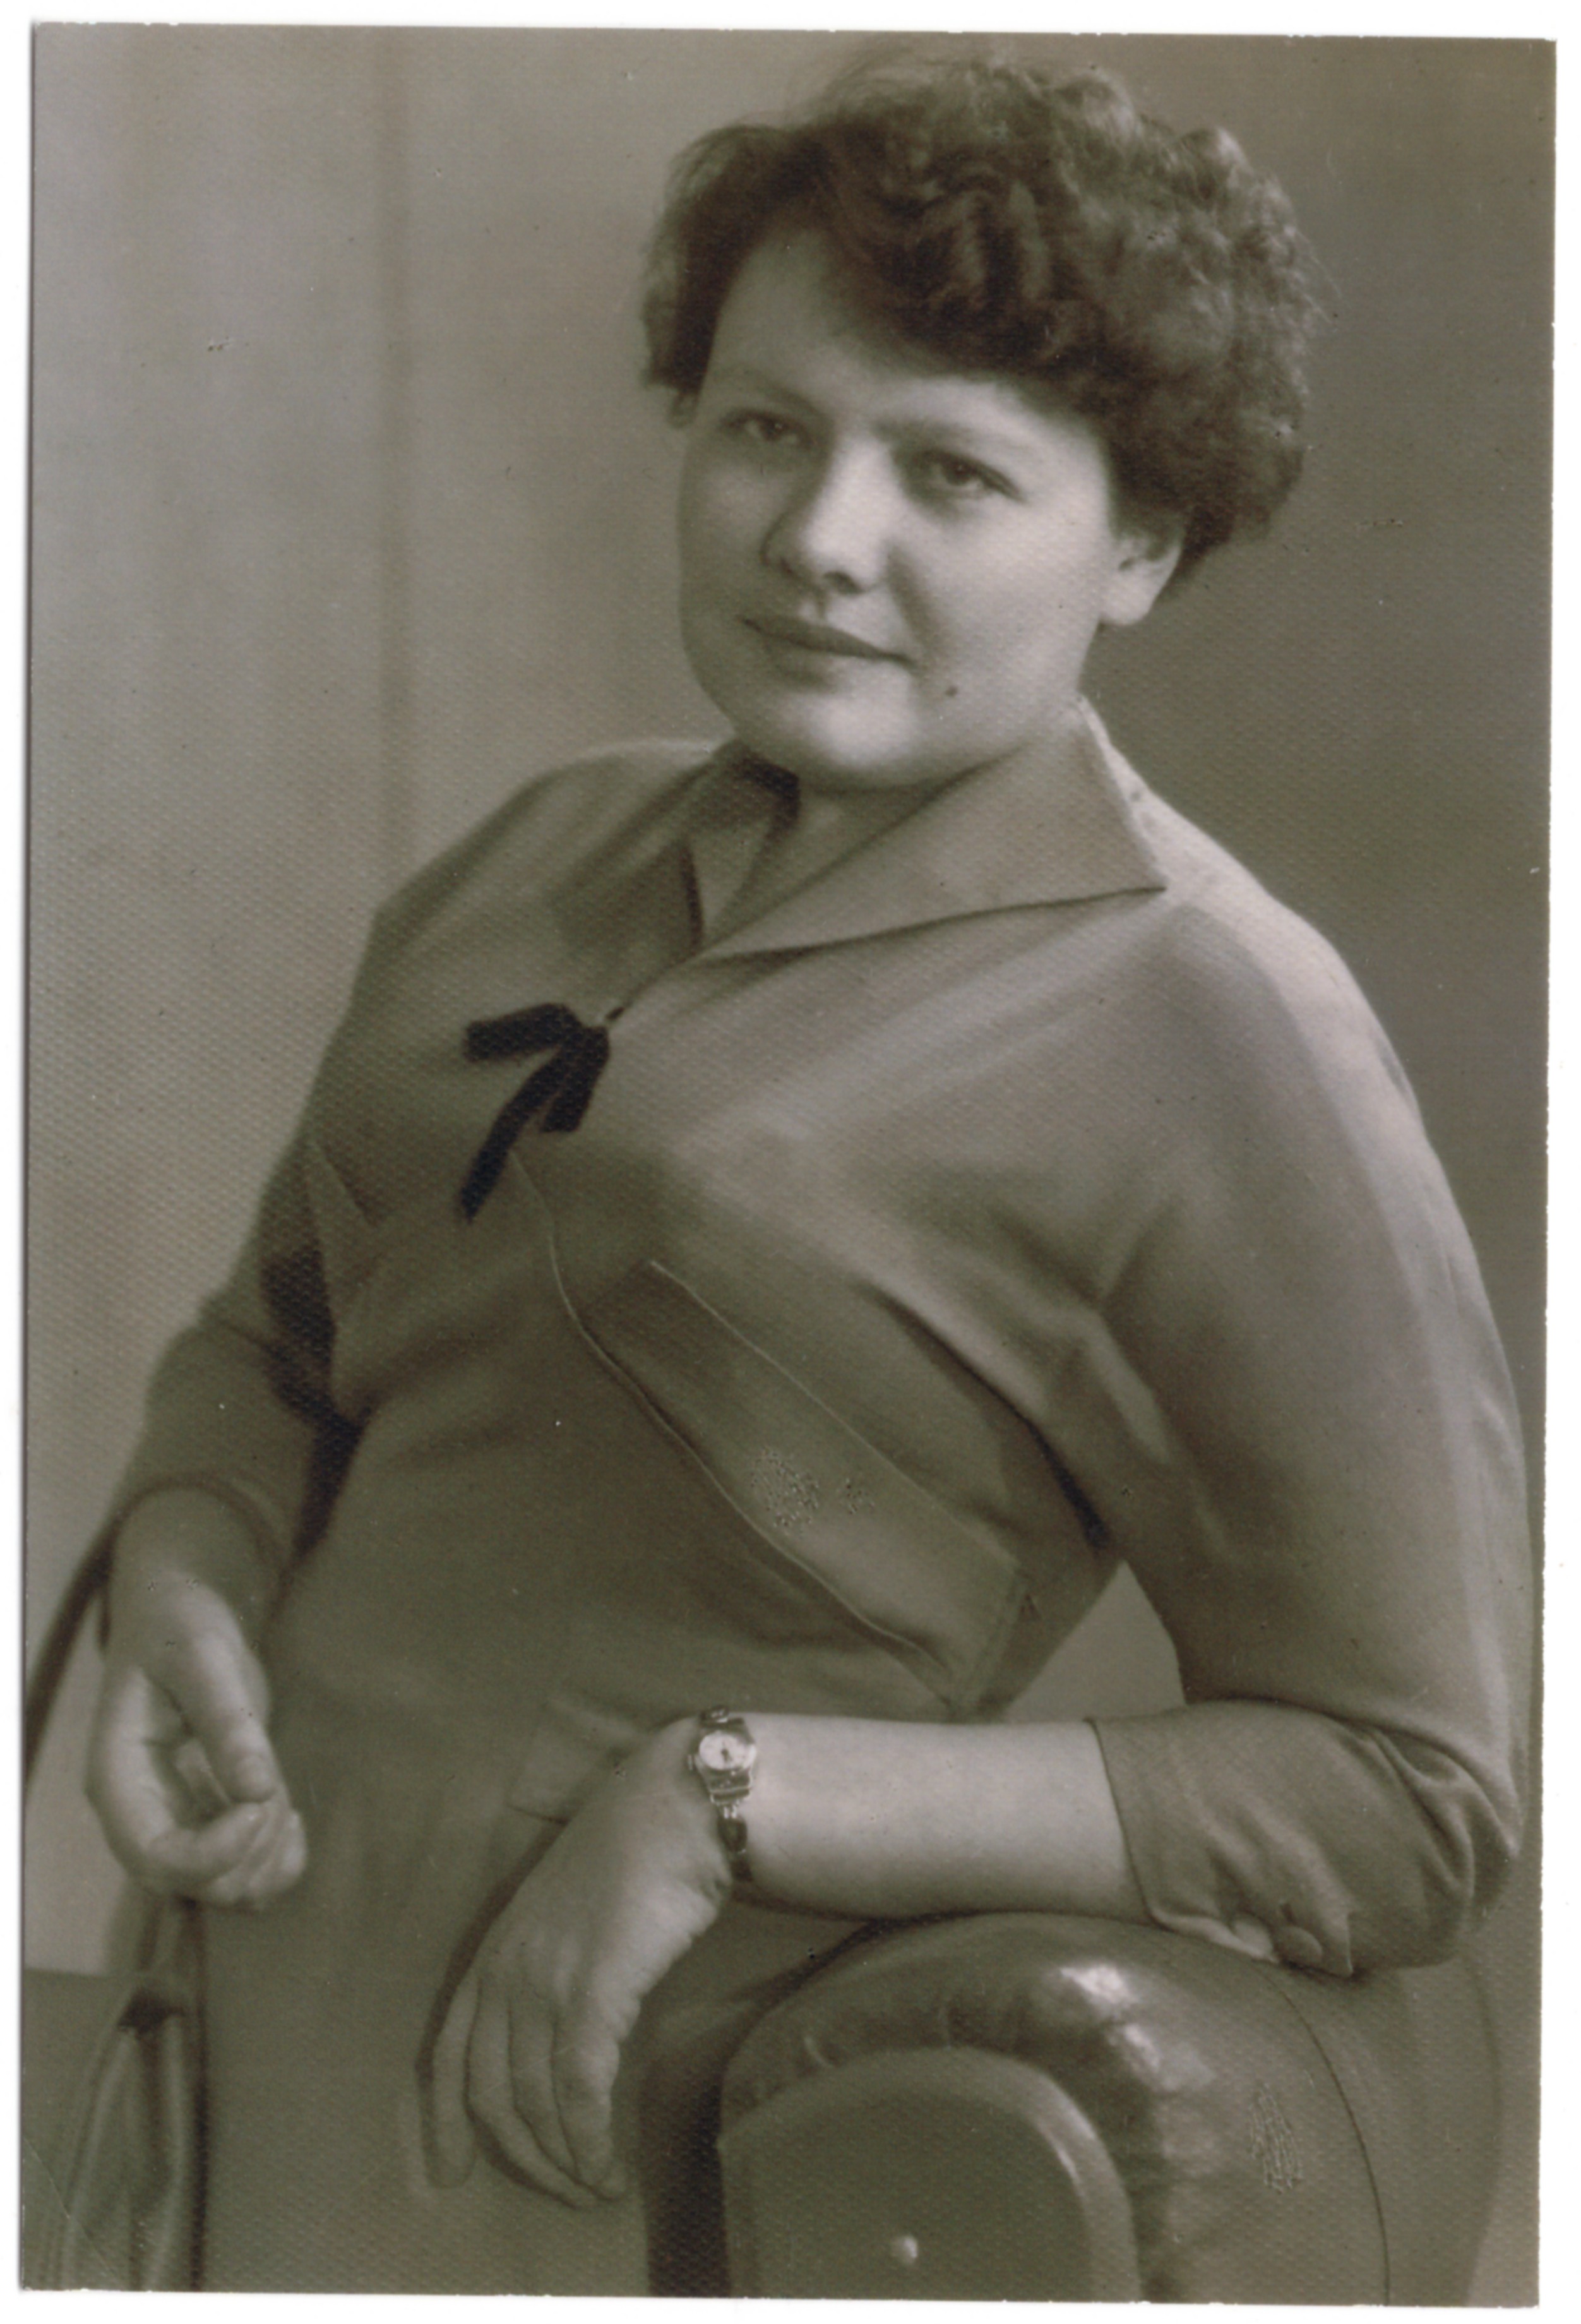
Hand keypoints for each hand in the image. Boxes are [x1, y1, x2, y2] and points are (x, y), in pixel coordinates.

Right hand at [85, 1495, 306, 1908]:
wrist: (182, 1614)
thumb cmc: (181, 1627)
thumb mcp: (204, 1659)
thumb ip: (228, 1723)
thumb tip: (258, 1791)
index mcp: (119, 1779)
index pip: (154, 1857)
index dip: (212, 1853)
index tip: (261, 1805)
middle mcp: (141, 1814)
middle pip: (191, 1883)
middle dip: (247, 1852)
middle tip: (275, 1790)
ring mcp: (177, 1821)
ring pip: (223, 1887)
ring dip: (266, 1858)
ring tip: (281, 1795)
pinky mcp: (210, 1818)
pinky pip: (245, 1871)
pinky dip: (278, 1859)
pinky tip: (291, 1815)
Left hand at [429, 1720, 729, 2205]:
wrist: (676, 1809)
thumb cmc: (633, 1852)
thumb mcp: (567, 1909)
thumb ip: (549, 1961)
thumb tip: (557, 2032)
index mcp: (494, 1950)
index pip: (447, 2053)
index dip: (445, 2120)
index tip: (449, 2173)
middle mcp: (507, 1971)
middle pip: (490, 2092)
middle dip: (521, 2156)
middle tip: (561, 2194)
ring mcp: (547, 1982)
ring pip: (535, 2101)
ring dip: (563, 2159)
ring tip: (595, 2188)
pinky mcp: (594, 1993)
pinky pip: (580, 2090)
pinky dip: (588, 2139)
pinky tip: (607, 2164)